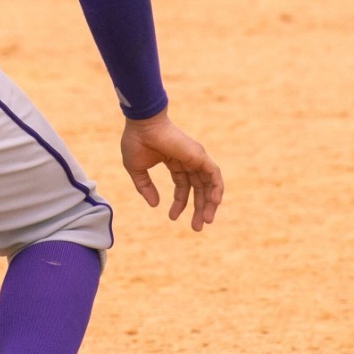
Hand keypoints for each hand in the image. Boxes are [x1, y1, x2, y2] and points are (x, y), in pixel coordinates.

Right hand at [121, 112, 222, 230]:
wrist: (142, 125)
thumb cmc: (136, 142)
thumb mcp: (136, 170)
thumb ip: (145, 187)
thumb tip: (155, 205)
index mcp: (174, 162)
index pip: (182, 187)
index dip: (179, 203)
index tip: (172, 217)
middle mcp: (188, 161)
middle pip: (198, 189)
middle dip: (198, 208)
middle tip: (197, 228)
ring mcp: (195, 158)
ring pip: (208, 185)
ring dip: (210, 203)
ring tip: (206, 221)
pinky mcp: (200, 156)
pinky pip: (214, 175)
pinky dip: (217, 188)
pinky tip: (213, 202)